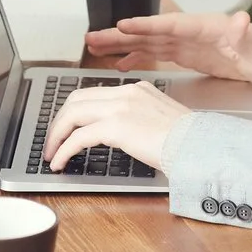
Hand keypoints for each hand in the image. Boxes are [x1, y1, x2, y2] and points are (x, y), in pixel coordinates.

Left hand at [42, 80, 188, 170]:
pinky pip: (78, 137)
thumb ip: (139, 119)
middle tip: (52, 140)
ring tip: (51, 153)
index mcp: (136, 89)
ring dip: (56, 135)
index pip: (93, 93)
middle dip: (59, 121)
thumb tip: (124, 135)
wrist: (200, 146)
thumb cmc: (188, 141)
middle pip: (76, 99)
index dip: (74, 110)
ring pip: (72, 115)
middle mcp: (126, 93)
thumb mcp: (162, 120)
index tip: (66, 126)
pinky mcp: (116, 126)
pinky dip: (64, 149)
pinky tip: (60, 161)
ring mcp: (120, 107)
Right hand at [85, 11, 251, 87]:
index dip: (145, 24)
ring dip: (121, 45)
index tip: (123, 25)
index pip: (169, 23)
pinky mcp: (188, 55)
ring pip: (147, 42)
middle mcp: (191, 32)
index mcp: (204, 26)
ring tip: (94, 47)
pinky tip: (121, 65)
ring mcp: (187, 43)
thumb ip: (244, 34)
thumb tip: (242, 19)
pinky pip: (156, 54)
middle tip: (92, 37)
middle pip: (149, 31)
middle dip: (120, 34)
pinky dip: (137, 58)